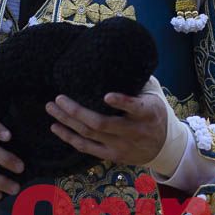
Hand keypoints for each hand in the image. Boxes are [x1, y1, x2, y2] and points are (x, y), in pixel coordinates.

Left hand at [46, 90, 166, 165]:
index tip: (107, 95)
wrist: (164, 147)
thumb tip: (117, 58)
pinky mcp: (112, 156)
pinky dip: (69, 137)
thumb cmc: (154, 113)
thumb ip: (139, 82)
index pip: (135, 108)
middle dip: (76, 111)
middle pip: (101, 124)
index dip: (122, 102)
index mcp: (147, 113)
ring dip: (67, 122)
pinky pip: (86, 148)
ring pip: (89, 135)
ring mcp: (121, 146)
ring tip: (51, 108)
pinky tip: (56, 127)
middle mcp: (133, 131)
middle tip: (58, 98)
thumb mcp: (154, 96)